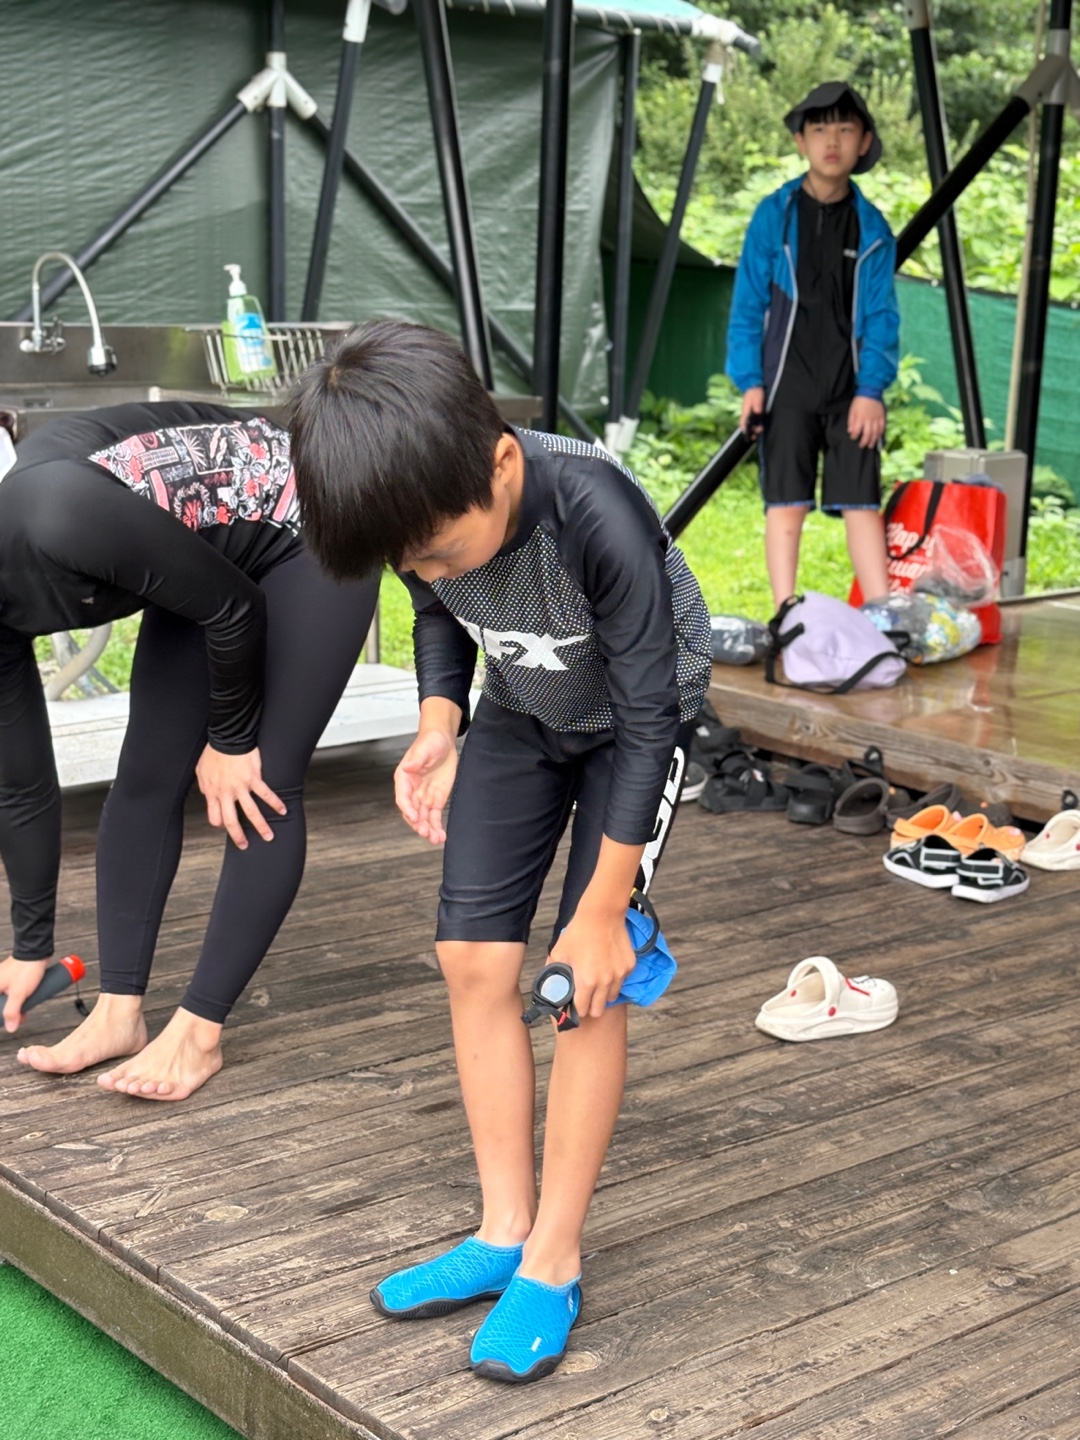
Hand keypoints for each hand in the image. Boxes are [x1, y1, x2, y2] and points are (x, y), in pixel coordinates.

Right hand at [0, 955, 49, 1033]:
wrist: (37, 952)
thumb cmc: (26, 969)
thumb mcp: (18, 994)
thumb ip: (12, 1011)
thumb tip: (10, 1027)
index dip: (0, 1016)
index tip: (5, 1022)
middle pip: (0, 1004)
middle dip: (8, 1013)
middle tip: (15, 1020)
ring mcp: (4, 981)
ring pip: (6, 1000)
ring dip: (14, 1008)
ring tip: (23, 1014)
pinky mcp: (13, 979)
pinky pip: (13, 994)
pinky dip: (18, 1000)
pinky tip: (26, 1004)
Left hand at [195, 745, 285, 848]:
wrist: (227, 738)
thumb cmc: (214, 752)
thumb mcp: (201, 770)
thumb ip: (204, 785)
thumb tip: (206, 793)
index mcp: (212, 792)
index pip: (215, 817)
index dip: (221, 824)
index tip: (227, 826)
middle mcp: (226, 793)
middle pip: (231, 821)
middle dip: (238, 836)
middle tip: (245, 845)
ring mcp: (241, 787)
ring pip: (251, 812)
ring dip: (261, 826)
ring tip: (269, 836)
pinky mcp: (253, 779)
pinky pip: (266, 794)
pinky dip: (275, 803)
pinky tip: (282, 811)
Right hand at [394, 728, 458, 844]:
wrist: (442, 741)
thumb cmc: (430, 742)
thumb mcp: (425, 749)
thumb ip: (417, 760)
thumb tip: (407, 767)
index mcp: (404, 778)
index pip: (403, 797)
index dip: (407, 808)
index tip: (414, 817)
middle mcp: (412, 791)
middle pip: (412, 811)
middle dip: (418, 823)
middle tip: (425, 832)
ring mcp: (423, 797)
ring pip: (423, 818)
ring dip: (428, 829)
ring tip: (435, 839)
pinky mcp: (435, 800)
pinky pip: (434, 816)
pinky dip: (437, 826)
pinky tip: (440, 836)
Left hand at [550, 909, 635, 1020]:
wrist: (602, 914)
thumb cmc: (579, 932)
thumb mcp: (559, 952)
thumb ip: (553, 972)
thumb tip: (550, 986)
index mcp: (586, 982)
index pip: (582, 1010)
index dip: (577, 1010)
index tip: (574, 1005)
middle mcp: (605, 982)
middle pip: (599, 1010)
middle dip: (591, 1007)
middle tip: (586, 996)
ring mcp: (620, 975)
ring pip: (612, 996)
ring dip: (604, 994)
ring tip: (597, 980)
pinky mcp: (629, 966)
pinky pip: (621, 981)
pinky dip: (615, 979)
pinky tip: (607, 965)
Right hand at [740, 387, 765, 435]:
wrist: (754, 387)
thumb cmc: (755, 392)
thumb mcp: (757, 397)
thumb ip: (757, 404)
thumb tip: (758, 412)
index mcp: (746, 411)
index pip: (743, 422)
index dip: (745, 429)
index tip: (748, 435)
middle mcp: (746, 414)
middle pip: (746, 425)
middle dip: (751, 431)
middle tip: (758, 433)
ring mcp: (749, 414)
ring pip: (749, 424)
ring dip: (753, 429)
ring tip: (759, 433)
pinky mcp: (753, 413)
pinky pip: (752, 421)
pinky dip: (755, 425)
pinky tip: (759, 427)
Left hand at [848, 396, 885, 448]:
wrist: (870, 392)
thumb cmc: (859, 401)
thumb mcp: (852, 410)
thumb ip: (851, 421)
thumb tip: (850, 431)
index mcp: (860, 418)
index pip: (857, 431)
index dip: (854, 436)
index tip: (853, 438)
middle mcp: (868, 420)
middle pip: (867, 434)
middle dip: (864, 442)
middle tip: (862, 446)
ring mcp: (876, 419)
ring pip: (875, 432)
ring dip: (873, 440)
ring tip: (871, 445)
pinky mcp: (882, 416)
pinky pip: (882, 427)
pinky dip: (880, 433)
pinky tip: (878, 437)